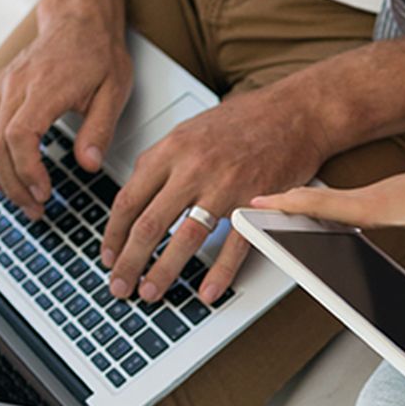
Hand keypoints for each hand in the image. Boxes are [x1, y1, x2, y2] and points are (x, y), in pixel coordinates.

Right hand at [0, 11, 131, 219]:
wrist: (78, 21)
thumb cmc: (97, 54)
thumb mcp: (114, 92)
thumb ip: (100, 130)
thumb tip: (89, 165)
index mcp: (43, 86)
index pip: (19, 137)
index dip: (27, 171)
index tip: (45, 193)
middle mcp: (13, 86)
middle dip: (12, 185)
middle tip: (35, 209)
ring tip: (19, 197)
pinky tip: (1, 172)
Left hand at [100, 86, 330, 303]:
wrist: (295, 112)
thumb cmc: (246, 119)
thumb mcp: (190, 130)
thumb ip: (162, 161)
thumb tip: (138, 191)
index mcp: (172, 150)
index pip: (129, 200)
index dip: (113, 235)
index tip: (108, 255)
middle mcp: (193, 168)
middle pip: (149, 224)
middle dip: (129, 262)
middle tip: (120, 285)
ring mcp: (225, 186)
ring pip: (184, 238)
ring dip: (162, 272)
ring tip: (151, 293)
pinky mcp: (255, 201)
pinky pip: (233, 244)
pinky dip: (219, 273)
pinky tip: (206, 291)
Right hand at [251, 159, 404, 261]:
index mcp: (367, 205)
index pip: (319, 203)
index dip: (288, 203)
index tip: (258, 202)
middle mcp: (357, 200)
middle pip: (306, 201)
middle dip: (273, 202)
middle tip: (240, 207)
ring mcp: (357, 201)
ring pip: (311, 202)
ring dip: (284, 204)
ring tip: (253, 210)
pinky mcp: (360, 205)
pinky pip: (322, 206)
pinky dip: (300, 207)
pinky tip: (291, 214)